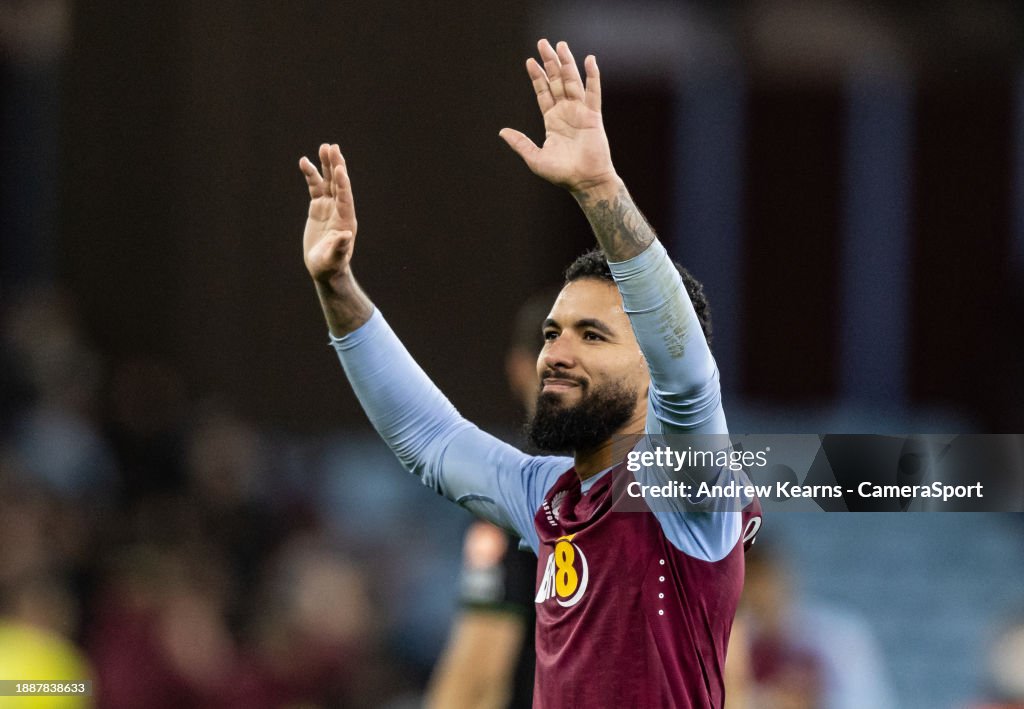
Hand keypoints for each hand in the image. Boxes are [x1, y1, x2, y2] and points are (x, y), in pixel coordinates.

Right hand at [299, 143, 356, 285]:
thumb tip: (346, 236)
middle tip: (333, 147)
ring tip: (324, 147)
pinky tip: (304, 161)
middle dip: (336, 166)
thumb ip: (340, 248)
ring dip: (326, 165)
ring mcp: (329, 207)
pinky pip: (315, 187)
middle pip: (339, 184)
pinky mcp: (318, 207)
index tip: (340, 167)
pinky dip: (311, 175)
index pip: (345, 197)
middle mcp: (340, 210)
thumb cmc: (330, 266)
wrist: (324, 267)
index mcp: (346, 220)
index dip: (343, 183)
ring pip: (328, 181)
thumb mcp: (334, 259)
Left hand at [499, 39, 617, 194]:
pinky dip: (592, 76)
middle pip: (556, 82)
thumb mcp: (535, 158)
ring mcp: (580, 112)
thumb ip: (520, 143)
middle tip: (543, 43)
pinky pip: (593, 92)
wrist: (584, 181)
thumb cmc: (561, 174)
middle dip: (550, 63)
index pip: (543, 93)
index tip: (530, 61)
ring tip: (561, 45)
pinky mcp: (593, 116)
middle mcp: (566, 113)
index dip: (537, 77)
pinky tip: (590, 60)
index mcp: (552, 121)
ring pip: (572, 82)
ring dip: (567, 63)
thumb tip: (502, 132)